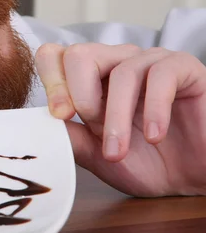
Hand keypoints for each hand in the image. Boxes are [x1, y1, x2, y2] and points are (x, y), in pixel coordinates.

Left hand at [35, 43, 205, 196]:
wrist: (195, 179)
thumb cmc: (148, 162)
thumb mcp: (98, 156)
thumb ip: (71, 137)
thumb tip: (41, 123)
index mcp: (89, 79)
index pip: (54, 55)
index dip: (51, 81)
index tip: (60, 116)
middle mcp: (115, 63)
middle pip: (79, 54)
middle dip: (80, 96)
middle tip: (94, 128)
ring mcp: (149, 61)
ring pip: (120, 72)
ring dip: (116, 117)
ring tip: (119, 151)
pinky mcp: (183, 68)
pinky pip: (161, 75)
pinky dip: (154, 109)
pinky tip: (155, 136)